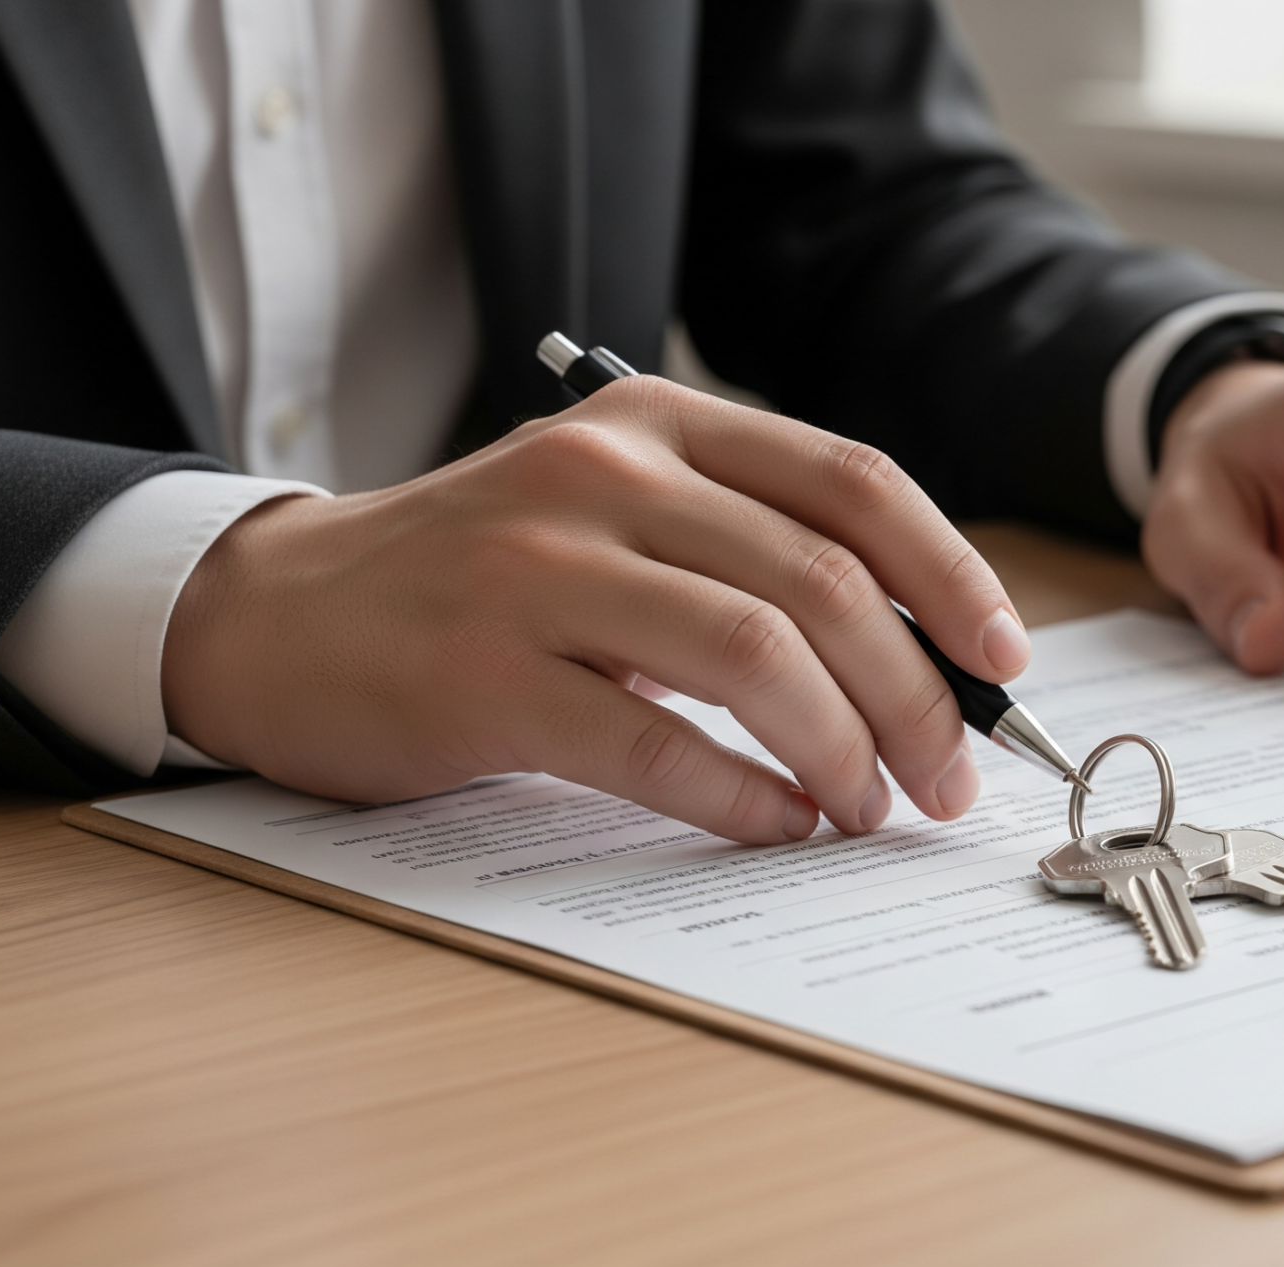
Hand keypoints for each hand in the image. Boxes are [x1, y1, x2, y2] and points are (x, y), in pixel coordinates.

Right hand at [161, 377, 1029, 842]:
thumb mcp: (621, 519)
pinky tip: (778, 825)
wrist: (280, 615)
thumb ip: (751, 558)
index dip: (951, 576)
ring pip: (757, 656)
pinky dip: (740, 797)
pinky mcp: (482, 674)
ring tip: (868, 808)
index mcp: (659, 423)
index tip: (1004, 662)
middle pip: (823, 583)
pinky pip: (653, 746)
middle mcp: (604, 474)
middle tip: (947, 779)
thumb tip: (922, 665)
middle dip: (915, 697)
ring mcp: (536, 568)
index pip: (853, 482)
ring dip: (843, 750)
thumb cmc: (487, 579)